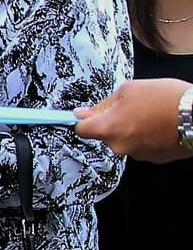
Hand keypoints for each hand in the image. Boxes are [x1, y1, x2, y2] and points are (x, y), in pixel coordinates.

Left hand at [75, 78, 191, 164]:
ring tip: (151, 114)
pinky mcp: (154, 159)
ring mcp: (137, 155)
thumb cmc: (167, 99)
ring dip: (132, 129)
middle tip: (132, 107)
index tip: (87, 114)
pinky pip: (142, 146)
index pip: (81, 130)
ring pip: (125, 140)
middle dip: (114, 121)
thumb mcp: (130, 90)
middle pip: (105, 134)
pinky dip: (147, 137)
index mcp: (109, 128)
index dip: (84, 120)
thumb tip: (83, 113)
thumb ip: (103, 103)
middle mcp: (120, 146)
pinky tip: (160, 125)